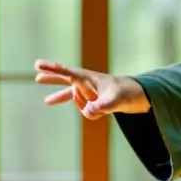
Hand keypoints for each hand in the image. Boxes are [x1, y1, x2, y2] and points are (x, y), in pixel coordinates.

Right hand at [34, 60, 150, 119]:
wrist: (144, 96)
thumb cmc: (131, 93)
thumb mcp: (116, 100)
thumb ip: (102, 106)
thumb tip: (87, 112)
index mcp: (91, 78)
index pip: (68, 73)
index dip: (52, 69)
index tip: (37, 64)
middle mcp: (90, 83)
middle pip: (66, 78)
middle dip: (52, 76)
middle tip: (36, 68)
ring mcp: (94, 92)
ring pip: (73, 93)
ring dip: (62, 97)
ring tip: (46, 102)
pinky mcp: (100, 100)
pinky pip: (83, 104)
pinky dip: (77, 107)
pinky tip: (79, 115)